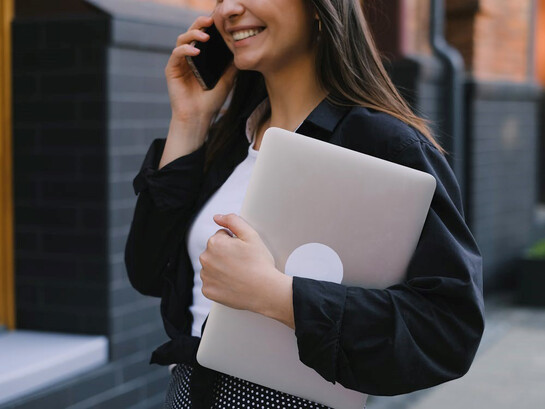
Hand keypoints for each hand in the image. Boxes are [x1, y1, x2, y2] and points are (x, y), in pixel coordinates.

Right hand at [165, 15, 237, 128]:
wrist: (199, 117)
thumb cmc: (211, 100)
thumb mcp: (227, 80)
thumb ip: (231, 65)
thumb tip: (240, 49)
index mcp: (201, 58)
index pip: (203, 36)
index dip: (209, 26)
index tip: (220, 20)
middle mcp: (189, 58)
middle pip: (191, 33)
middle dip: (200, 24)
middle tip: (211, 19)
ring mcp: (180, 63)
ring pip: (182, 39)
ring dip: (193, 34)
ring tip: (205, 36)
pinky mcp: (171, 70)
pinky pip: (176, 54)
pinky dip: (185, 50)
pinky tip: (195, 51)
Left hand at [199, 213, 294, 328]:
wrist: (265, 291)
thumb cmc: (260, 264)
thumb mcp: (251, 235)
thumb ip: (233, 220)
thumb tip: (217, 217)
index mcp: (214, 243)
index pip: (221, 236)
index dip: (235, 243)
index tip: (243, 252)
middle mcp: (205, 259)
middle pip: (215, 251)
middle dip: (226, 254)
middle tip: (242, 263)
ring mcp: (205, 276)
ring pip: (212, 267)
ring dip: (222, 268)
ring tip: (239, 274)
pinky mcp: (208, 291)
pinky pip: (211, 283)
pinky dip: (220, 283)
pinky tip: (233, 283)